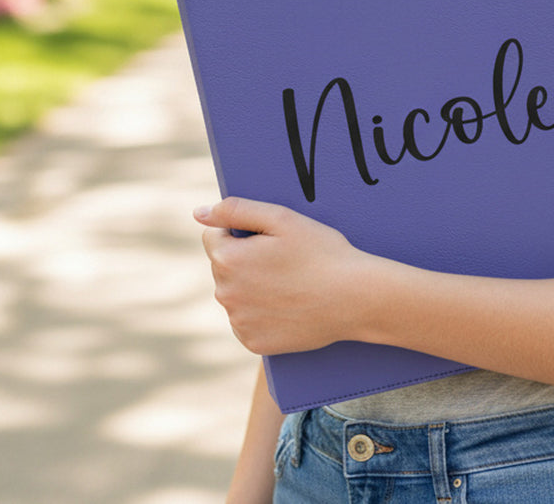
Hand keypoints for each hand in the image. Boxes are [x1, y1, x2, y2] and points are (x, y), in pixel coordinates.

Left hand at [195, 198, 369, 354]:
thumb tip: (199, 213)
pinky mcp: (253, 343)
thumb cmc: (321, 252)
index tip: (269, 238)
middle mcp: (225, 294)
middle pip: (223, 266)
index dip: (241, 232)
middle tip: (284, 259)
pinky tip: (288, 304)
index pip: (213, 237)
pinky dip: (261, 312)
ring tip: (290, 282)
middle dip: (244, 258)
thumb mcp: (282, 218)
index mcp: (227, 260)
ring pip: (235, 293)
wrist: (355, 298)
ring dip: (252, 285)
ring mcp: (239, 322)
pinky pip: (247, 320)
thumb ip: (235, 210)